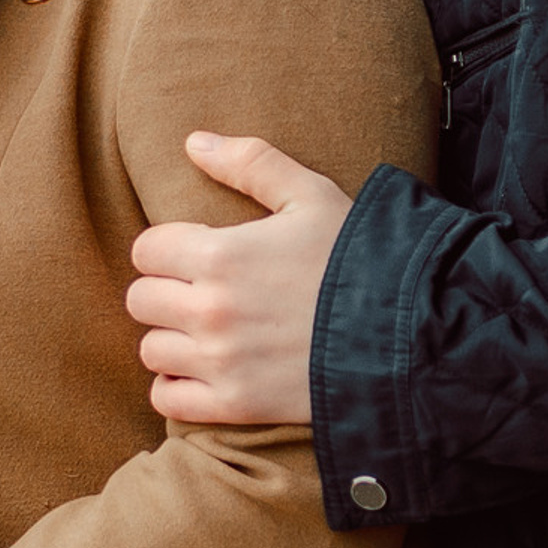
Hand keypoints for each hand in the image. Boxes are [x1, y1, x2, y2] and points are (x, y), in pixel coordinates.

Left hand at [124, 131, 344, 426]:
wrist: (407, 333)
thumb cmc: (360, 259)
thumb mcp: (312, 197)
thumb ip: (251, 163)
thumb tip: (195, 142)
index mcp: (220, 254)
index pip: (146, 250)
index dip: (166, 249)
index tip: (193, 256)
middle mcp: (210, 310)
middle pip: (140, 300)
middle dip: (164, 292)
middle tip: (199, 293)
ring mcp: (220, 361)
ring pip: (150, 349)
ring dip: (171, 339)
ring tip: (205, 333)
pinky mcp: (235, 404)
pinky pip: (168, 400)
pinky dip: (176, 388)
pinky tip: (203, 372)